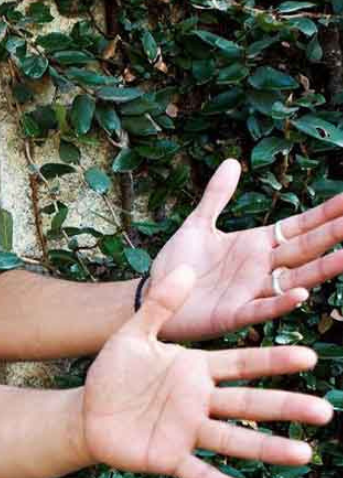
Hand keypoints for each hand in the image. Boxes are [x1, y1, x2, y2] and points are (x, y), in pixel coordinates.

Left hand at [83, 267, 332, 477]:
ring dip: (268, 448)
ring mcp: (186, 432)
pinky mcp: (168, 458)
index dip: (272, 360)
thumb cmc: (113, 374)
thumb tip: (181, 269)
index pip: (242, 363)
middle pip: (248, 402)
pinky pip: (201, 474)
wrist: (86, 412)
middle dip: (285, 406)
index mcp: (195, 369)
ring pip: (234, 440)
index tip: (309, 356)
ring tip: (304, 455)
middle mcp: (199, 402)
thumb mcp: (131, 335)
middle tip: (325, 411)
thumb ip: (158, 306)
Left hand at [152, 158, 342, 340]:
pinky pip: (262, 309)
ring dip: (322, 269)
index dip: (327, 214)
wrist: (154, 296)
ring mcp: (251, 291)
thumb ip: (217, 196)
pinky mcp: (234, 314)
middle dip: (333, 234)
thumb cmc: (179, 264)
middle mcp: (262, 267)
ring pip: (295, 279)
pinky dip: (281, 302)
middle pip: (306, 248)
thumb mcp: (197, 224)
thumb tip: (232, 163)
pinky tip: (302, 294)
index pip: (301, 226)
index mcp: (258, 244)